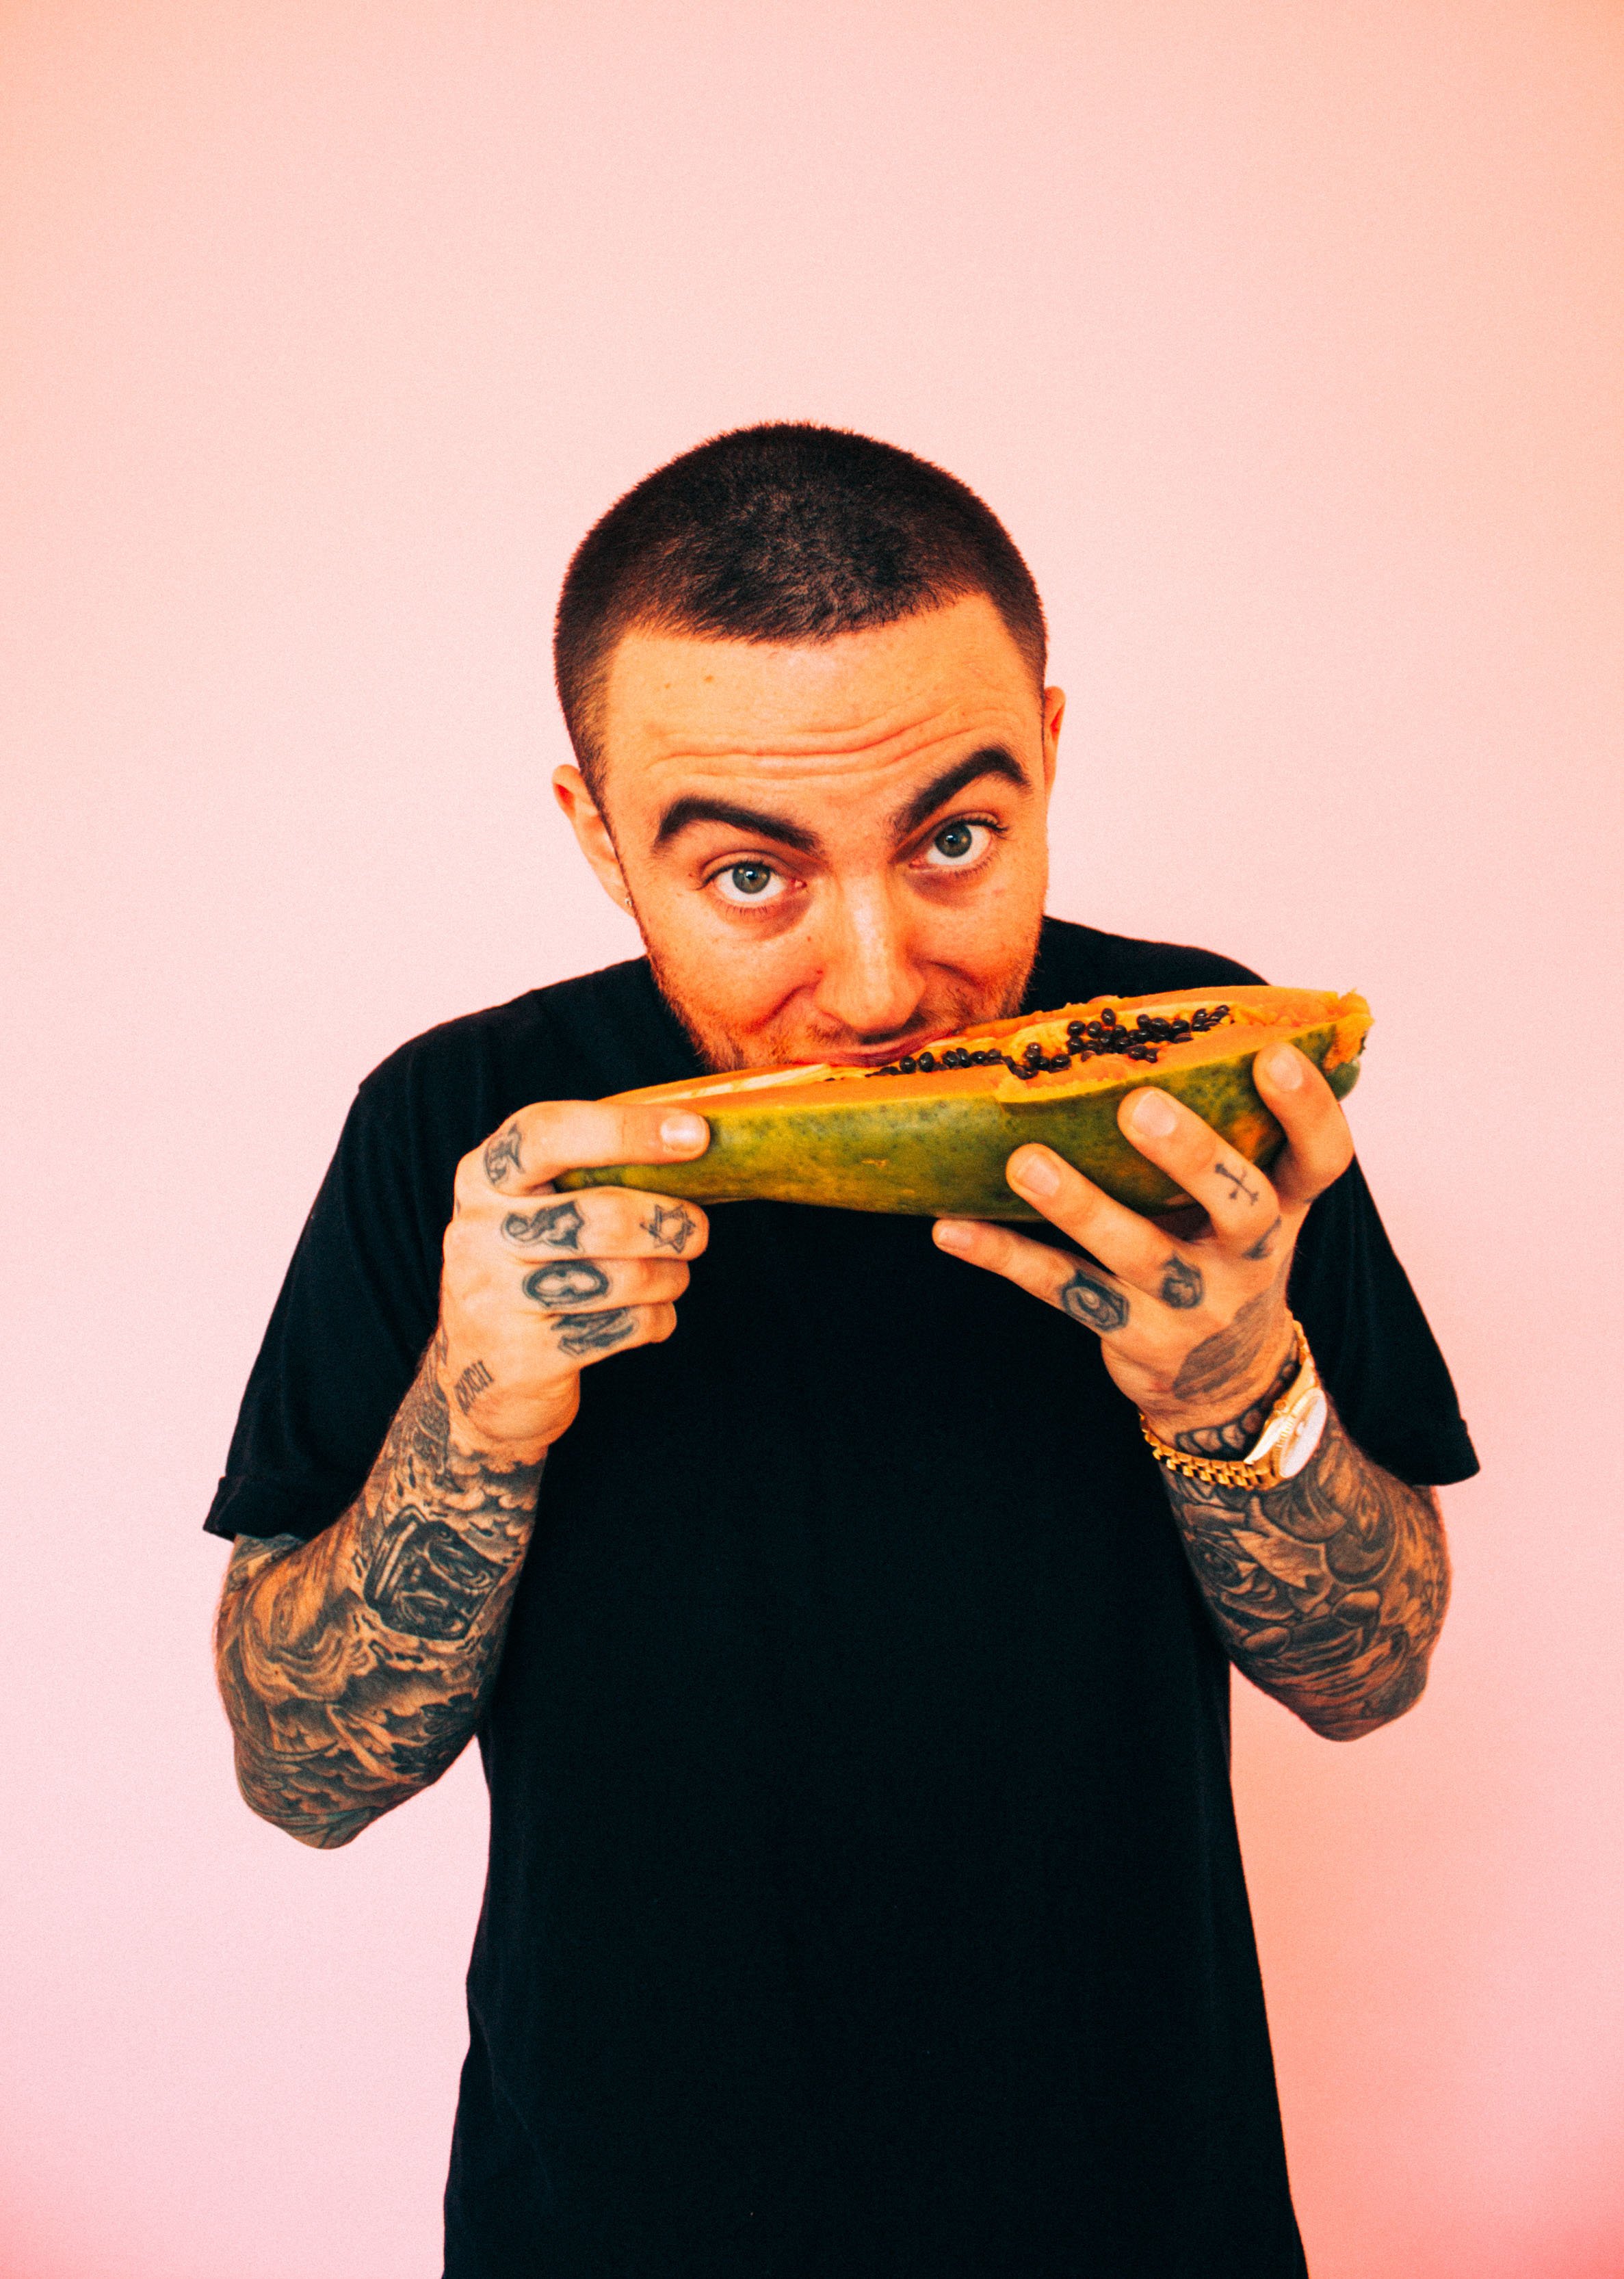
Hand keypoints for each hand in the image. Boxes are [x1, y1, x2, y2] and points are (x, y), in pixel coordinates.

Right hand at [438, 1100, 710, 1457]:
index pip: (546, 1133)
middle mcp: (478, 1231)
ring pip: (623, 1277)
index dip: (626, 1129)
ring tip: (673, 1274)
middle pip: (602, 1215)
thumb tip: (689, 1134)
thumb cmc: (528, 1266)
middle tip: (695, 1229)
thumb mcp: (529, 1206)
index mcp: (482, 1177)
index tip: (695, 1135)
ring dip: (671, 1276)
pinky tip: (650, 1315)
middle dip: (670, 1222)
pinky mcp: (527, 1356)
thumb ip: (585, 1167)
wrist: (475, 1375)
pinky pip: (625, 1328)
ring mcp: (497, 1297)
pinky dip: (657, 1319)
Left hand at [932, 1043, 1353, 1435]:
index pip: (1320, 1158)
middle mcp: (1248, 1259)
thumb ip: (1215, 1134)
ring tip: (1025, 1160)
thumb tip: (1130, 1022)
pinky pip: (1063, 1290)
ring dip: (1079, 1205)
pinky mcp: (1133, 1337)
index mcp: (1284, 1210)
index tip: (1275, 1054)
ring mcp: (1193, 1305)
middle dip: (1191, 1154)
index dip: (1307, 1109)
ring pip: (1138, 1253)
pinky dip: (1005, 1255)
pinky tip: (951, 1229)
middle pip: (1238, 1204)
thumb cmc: (1218, 1254)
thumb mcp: (1242, 1204)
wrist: (1223, 1386)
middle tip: (1137, 1104)